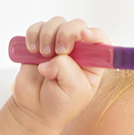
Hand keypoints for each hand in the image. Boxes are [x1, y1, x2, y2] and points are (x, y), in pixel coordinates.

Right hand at [11, 16, 109, 134]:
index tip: (83, 35)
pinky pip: (37, 28)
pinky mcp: (40, 44)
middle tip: (58, 51)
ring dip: (48, 36)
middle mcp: (77, 52)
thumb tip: (52, 57)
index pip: (100, 40)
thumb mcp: (73, 91)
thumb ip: (68, 69)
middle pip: (77, 26)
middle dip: (66, 34)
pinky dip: (33, 35)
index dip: (94, 33)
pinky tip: (33, 51)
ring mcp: (58, 46)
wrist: (35, 110)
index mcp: (92, 63)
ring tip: (43, 55)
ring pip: (57, 23)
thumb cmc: (60, 104)